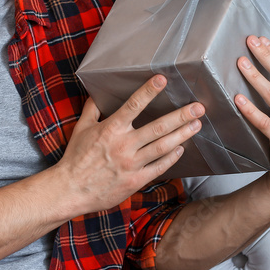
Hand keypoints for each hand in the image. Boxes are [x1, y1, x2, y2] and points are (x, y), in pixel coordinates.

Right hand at [56, 75, 203, 216]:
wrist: (71, 189)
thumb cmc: (76, 157)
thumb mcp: (81, 128)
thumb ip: (92, 109)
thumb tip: (97, 93)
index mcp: (111, 129)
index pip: (133, 105)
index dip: (149, 91)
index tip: (163, 80)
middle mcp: (124, 145)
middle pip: (158, 127)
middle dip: (180, 116)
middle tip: (198, 107)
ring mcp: (131, 164)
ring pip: (163, 147)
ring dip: (182, 135)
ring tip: (196, 124)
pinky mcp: (136, 180)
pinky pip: (159, 167)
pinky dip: (172, 157)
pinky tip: (181, 149)